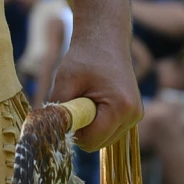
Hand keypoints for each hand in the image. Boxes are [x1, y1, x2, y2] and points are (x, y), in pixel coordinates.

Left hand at [50, 21, 142, 150]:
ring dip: (90, 126)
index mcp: (120, 107)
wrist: (105, 39)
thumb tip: (48, 131)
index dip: (74, 131)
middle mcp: (133, 115)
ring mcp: (136, 115)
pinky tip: (95, 102)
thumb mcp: (66, 80)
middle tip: (77, 102)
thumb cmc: (85, 56)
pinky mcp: (133, 114)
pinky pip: (110, 130)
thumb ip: (59, 109)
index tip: (67, 111)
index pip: (92, 141)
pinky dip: (98, 122)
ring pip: (105, 139)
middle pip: (99, 143)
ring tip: (87, 99)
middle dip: (83, 129)